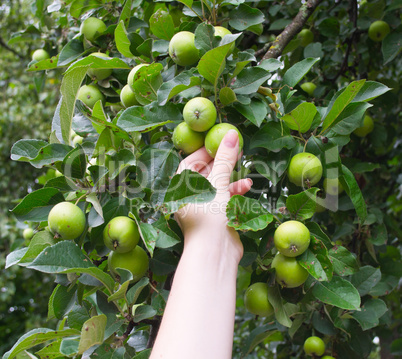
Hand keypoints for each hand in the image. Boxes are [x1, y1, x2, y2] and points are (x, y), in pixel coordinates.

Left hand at [175, 130, 251, 261]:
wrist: (215, 252)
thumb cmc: (208, 216)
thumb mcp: (217, 184)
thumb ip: (225, 159)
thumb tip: (231, 135)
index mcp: (181, 188)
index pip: (190, 163)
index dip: (203, 151)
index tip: (218, 141)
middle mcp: (190, 197)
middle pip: (205, 174)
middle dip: (221, 162)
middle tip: (235, 150)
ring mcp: (203, 208)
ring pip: (217, 186)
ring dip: (231, 178)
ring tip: (244, 169)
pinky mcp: (216, 217)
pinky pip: (224, 199)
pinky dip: (234, 192)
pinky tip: (246, 186)